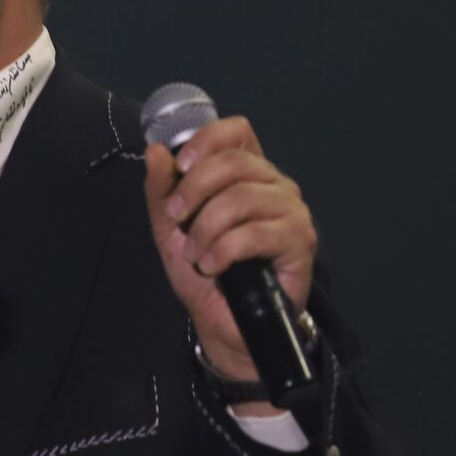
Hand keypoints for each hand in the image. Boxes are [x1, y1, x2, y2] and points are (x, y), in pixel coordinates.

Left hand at [141, 116, 316, 390]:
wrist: (225, 323)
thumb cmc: (205, 272)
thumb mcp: (171, 229)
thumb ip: (162, 190)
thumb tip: (155, 152)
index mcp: (246, 173)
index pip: (237, 131)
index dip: (207, 140)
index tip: (181, 167)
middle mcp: (274, 184)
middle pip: (234, 163)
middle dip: (193, 191)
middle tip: (177, 219)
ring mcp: (291, 210)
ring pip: (240, 199)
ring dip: (205, 230)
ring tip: (197, 255)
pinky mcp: (299, 240)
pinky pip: (255, 233)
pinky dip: (223, 250)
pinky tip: (214, 267)